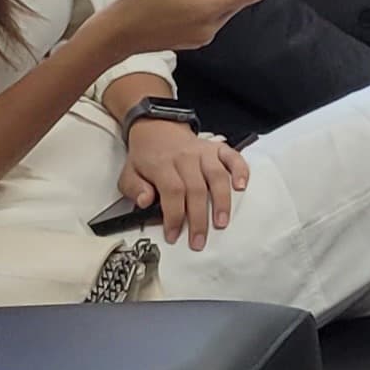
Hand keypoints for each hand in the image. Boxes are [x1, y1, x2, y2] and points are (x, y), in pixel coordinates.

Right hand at [94, 0, 277, 55]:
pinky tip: (188, 0)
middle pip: (239, 2)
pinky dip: (209, 8)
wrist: (115, 35)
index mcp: (210, 9)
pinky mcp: (195, 42)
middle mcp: (212, 27)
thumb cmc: (140, 2)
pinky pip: (212, 21)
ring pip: (226, 11)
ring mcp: (204, 37)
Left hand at [119, 116, 250, 252]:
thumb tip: (145, 201)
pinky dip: (240, 171)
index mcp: (162, 164)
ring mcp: (204, 152)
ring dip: (221, 201)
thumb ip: (133, 188)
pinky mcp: (217, 148)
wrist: (157, 128)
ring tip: (222, 222)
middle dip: (198, 219)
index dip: (174, 216)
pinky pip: (233, 157)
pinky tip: (241, 187)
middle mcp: (185, 157)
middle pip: (196, 189)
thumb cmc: (145, 156)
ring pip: (217, 176)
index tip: (173, 235)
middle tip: (199, 241)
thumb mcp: (128, 173)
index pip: (172, 191)